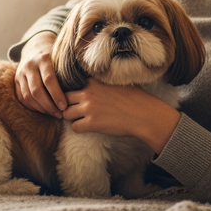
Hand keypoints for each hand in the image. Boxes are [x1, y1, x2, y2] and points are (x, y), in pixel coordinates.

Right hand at [15, 32, 67, 117]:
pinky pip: (22, 98)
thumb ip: (68, 72)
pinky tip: (43, 110)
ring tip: (53, 113)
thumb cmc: (55, 57)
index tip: (65, 106)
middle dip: (49, 105)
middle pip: (37, 90)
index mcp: (43, 58)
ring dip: (41, 108)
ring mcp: (20, 73)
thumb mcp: (61, 59)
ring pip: (28, 96)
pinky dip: (33, 107)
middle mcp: (29, 65)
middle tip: (60, 114)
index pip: (49, 80)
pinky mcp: (15, 81)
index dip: (57, 95)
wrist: (35, 48)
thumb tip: (81, 91)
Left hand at [62, 78, 180, 153]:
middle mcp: (88, 93)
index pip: (72, 84)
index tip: (78, 99)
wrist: (145, 114)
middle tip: (77, 112)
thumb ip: (102, 82)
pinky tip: (89, 128)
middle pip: (65, 98)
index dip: (74, 93)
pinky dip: (80, 129)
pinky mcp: (92, 123)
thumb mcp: (117, 82)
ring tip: (83, 120)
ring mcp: (89, 108)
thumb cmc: (136, 99)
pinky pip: (74, 127)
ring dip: (73, 118)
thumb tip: (95, 83)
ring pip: (66, 114)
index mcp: (94, 81)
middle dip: (69, 106)